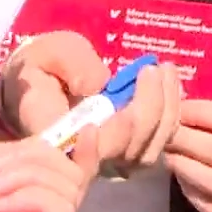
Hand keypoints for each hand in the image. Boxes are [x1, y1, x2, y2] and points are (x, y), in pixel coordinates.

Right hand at [0, 30, 180, 166]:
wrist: (40, 80)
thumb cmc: (41, 66)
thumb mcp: (47, 53)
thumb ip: (69, 65)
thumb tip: (97, 85)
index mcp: (55, 138)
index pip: (90, 152)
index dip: (116, 136)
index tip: (125, 104)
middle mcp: (83, 158)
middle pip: (128, 153)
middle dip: (150, 110)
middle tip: (152, 69)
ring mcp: (108, 158)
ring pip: (148, 152)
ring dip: (166, 110)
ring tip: (165, 69)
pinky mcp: (126, 150)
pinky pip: (157, 142)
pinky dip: (170, 112)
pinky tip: (168, 80)